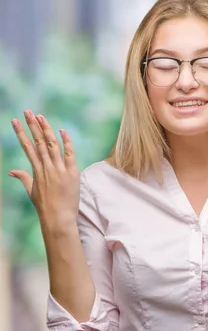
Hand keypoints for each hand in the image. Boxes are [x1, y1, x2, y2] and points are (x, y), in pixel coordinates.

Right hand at [10, 110, 79, 224]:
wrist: (58, 218)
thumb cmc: (45, 206)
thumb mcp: (32, 191)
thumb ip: (24, 178)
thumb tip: (12, 171)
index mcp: (37, 170)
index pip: (27, 147)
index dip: (21, 133)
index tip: (15, 121)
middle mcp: (46, 167)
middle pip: (38, 142)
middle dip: (32, 125)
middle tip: (27, 112)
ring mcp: (59, 169)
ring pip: (51, 145)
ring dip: (46, 130)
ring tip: (40, 117)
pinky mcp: (71, 173)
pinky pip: (69, 154)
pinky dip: (66, 142)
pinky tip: (62, 131)